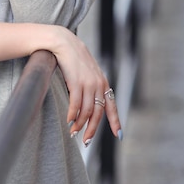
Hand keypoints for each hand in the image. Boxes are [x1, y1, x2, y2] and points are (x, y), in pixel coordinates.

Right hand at [48, 26, 121, 145]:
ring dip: (80, 124)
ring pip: (86, 111)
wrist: (63, 42)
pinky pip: (76, 105)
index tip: (119, 135)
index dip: (115, 122)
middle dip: (92, 129)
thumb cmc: (73, 57)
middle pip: (98, 113)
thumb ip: (91, 85)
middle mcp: (98, 84)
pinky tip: (68, 121)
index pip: (111, 106)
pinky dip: (72, 115)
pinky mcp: (76, 82)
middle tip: (86, 141)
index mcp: (103, 82)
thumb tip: (88, 103)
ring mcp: (88, 84)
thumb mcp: (87, 71)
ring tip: (73, 132)